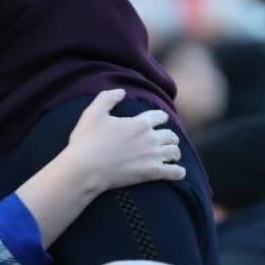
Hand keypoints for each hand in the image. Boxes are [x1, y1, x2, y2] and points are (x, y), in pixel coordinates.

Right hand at [65, 89, 184, 191]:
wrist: (86, 169)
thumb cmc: (87, 141)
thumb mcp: (93, 113)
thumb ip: (107, 98)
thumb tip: (121, 91)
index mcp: (139, 123)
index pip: (159, 116)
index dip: (160, 117)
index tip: (159, 120)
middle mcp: (151, 138)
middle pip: (170, 135)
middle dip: (169, 136)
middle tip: (166, 140)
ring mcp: (153, 156)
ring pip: (174, 152)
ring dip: (174, 152)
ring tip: (171, 155)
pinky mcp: (152, 173)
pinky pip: (175, 172)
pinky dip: (178, 172)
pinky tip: (178, 172)